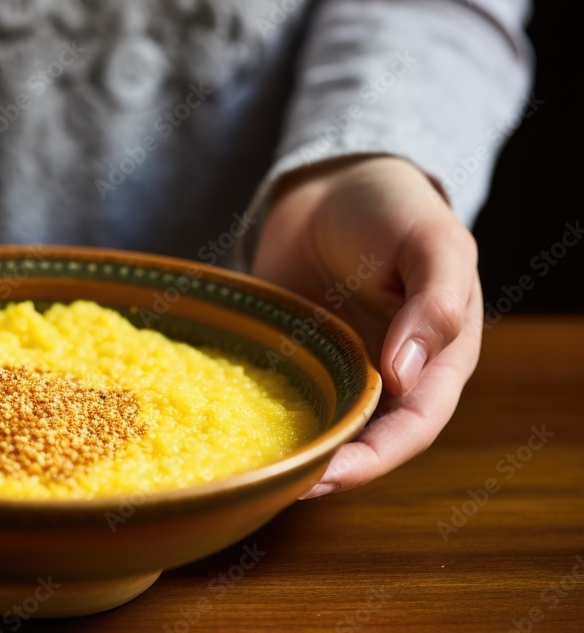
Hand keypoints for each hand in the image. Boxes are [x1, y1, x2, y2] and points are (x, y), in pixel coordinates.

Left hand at [251, 156, 481, 497]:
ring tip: (254, 473)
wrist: (333, 184)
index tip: (328, 475)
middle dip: (329, 470)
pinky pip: (283, 396)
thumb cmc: (394, 208)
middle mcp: (390, 377)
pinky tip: (232, 430)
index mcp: (437, 360)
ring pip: (323, 427)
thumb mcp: (431, 242)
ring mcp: (340, 370)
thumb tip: (405, 375)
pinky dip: (264, 417)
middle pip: (366, 441)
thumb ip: (433, 302)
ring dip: (295, 452)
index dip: (375, 458)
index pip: (413, 426)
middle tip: (280, 486)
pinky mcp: (296, 358)